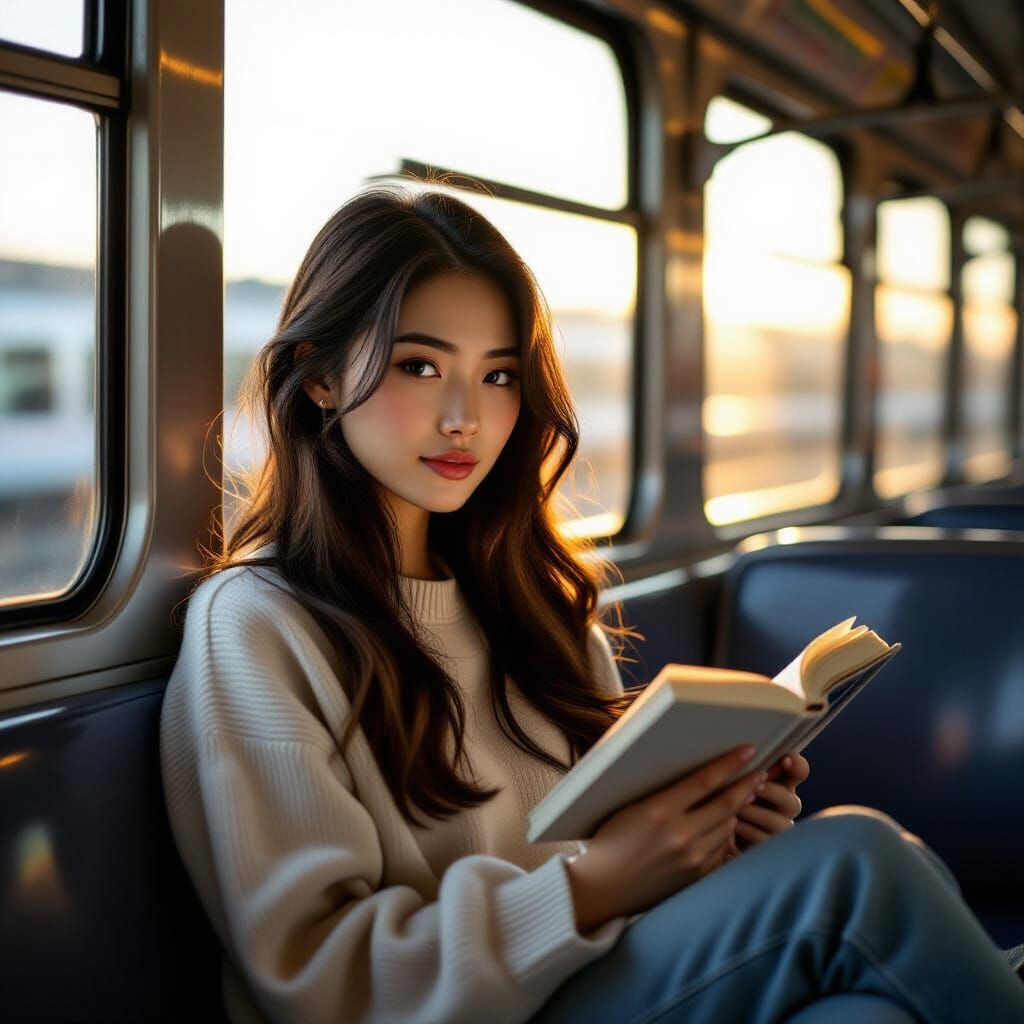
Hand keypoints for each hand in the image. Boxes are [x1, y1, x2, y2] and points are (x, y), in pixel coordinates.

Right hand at [565, 745, 765, 930]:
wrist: (603, 885)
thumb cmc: (613, 838)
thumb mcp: (635, 806)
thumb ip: (668, 793)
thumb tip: (703, 779)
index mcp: (660, 810)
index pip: (705, 780)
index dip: (730, 763)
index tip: (748, 750)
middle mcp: (680, 835)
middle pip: (726, 804)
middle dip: (747, 786)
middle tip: (760, 774)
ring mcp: (691, 859)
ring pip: (728, 827)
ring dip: (734, 812)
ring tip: (737, 801)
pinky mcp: (696, 876)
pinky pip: (722, 850)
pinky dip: (723, 837)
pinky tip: (719, 829)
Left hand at [725, 751, 809, 858]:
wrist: (707, 834)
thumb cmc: (718, 796)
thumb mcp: (727, 779)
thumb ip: (739, 768)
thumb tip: (742, 750)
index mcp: (780, 784)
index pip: (799, 772)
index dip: (797, 766)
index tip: (786, 759)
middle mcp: (785, 807)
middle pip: (793, 802)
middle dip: (773, 793)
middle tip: (755, 787)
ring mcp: (779, 831)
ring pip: (780, 824)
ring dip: (757, 814)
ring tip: (737, 808)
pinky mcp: (767, 851)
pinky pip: (764, 842)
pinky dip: (748, 832)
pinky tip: (732, 827)